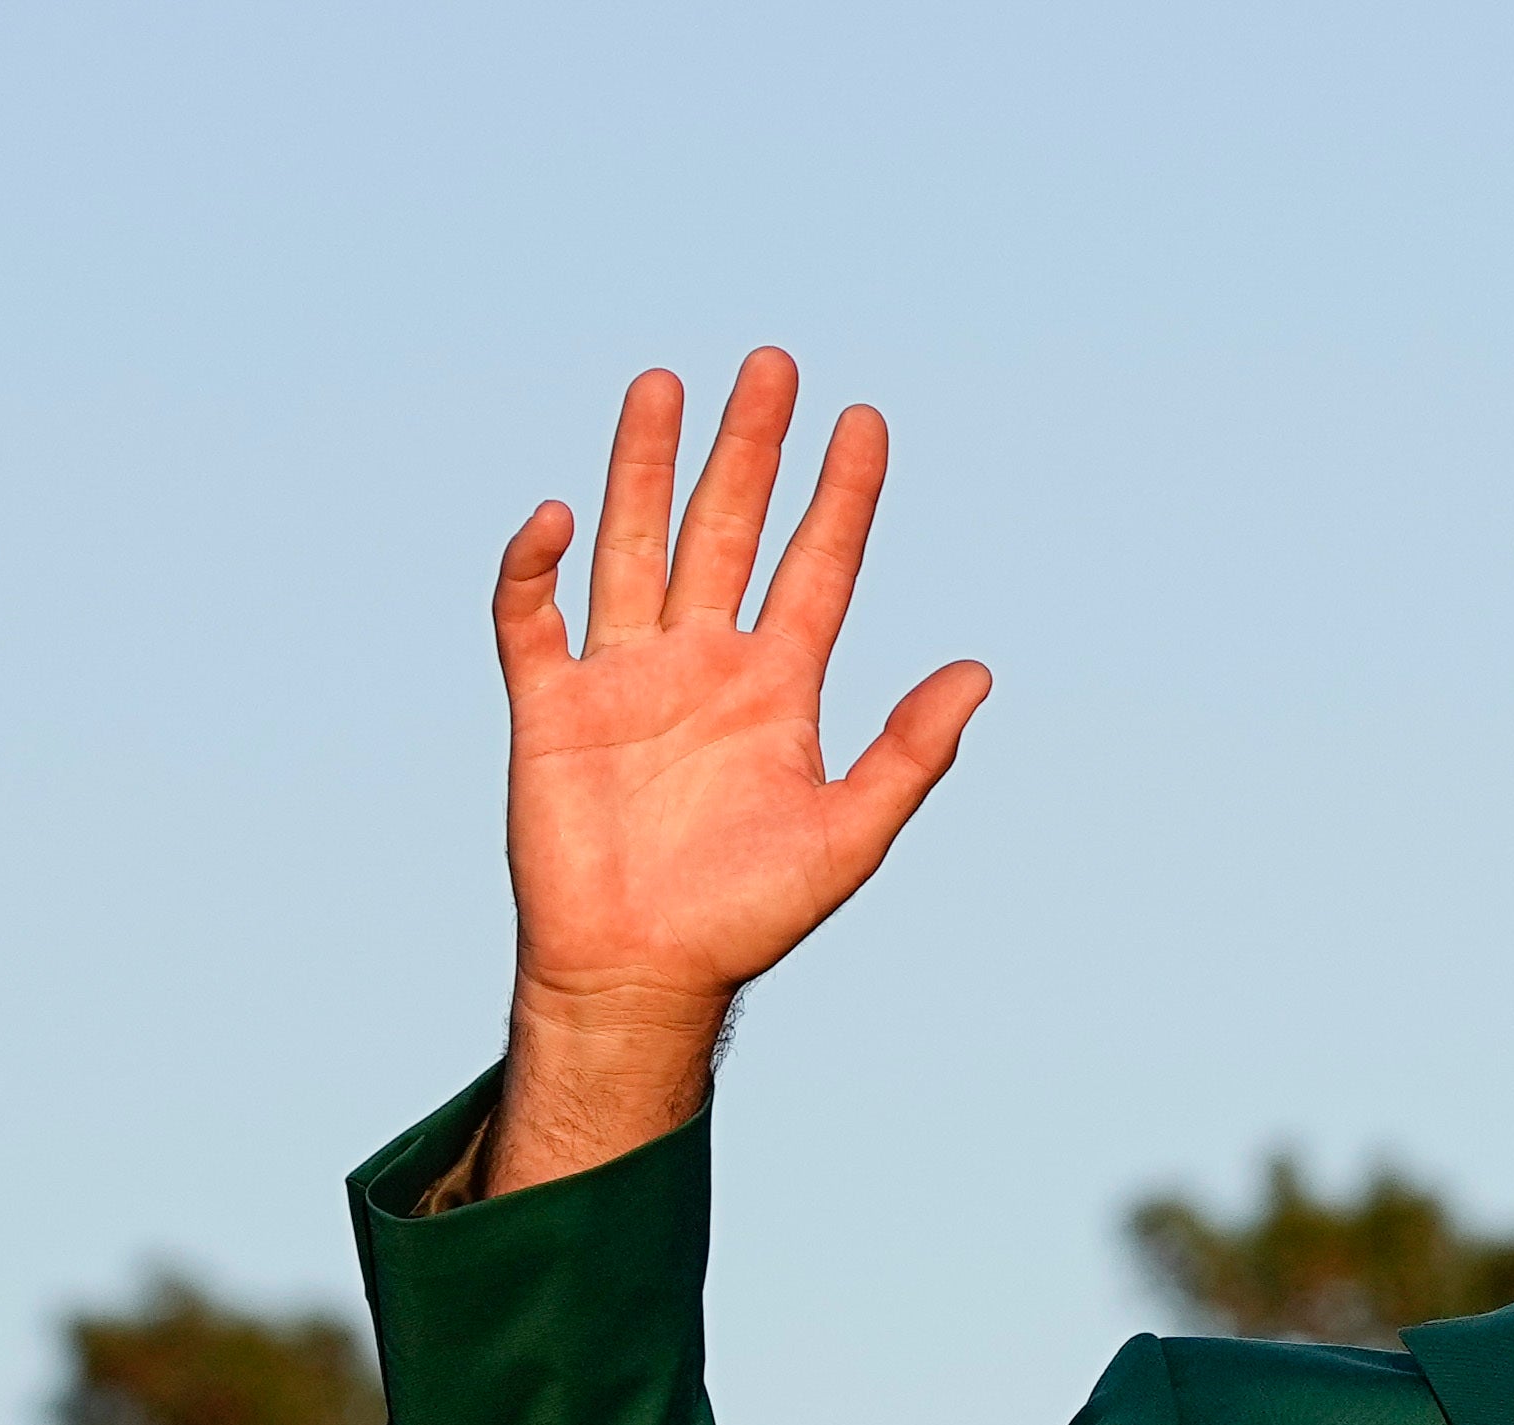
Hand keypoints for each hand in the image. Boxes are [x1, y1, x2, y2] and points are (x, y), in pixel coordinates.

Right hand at [489, 350, 989, 1192]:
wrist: (644, 971)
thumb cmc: (749, 914)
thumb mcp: (849, 832)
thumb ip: (910, 752)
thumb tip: (980, 670)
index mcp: (776, 686)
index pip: (817, 566)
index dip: (842, 496)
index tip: (865, 421)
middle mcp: (703, 662)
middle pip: (728, 529)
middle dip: (749, 449)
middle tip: (773, 363)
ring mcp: (625, 676)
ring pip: (635, 544)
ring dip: (645, 468)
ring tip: (664, 384)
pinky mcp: (549, 705)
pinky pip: (533, 617)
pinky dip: (535, 566)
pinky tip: (553, 515)